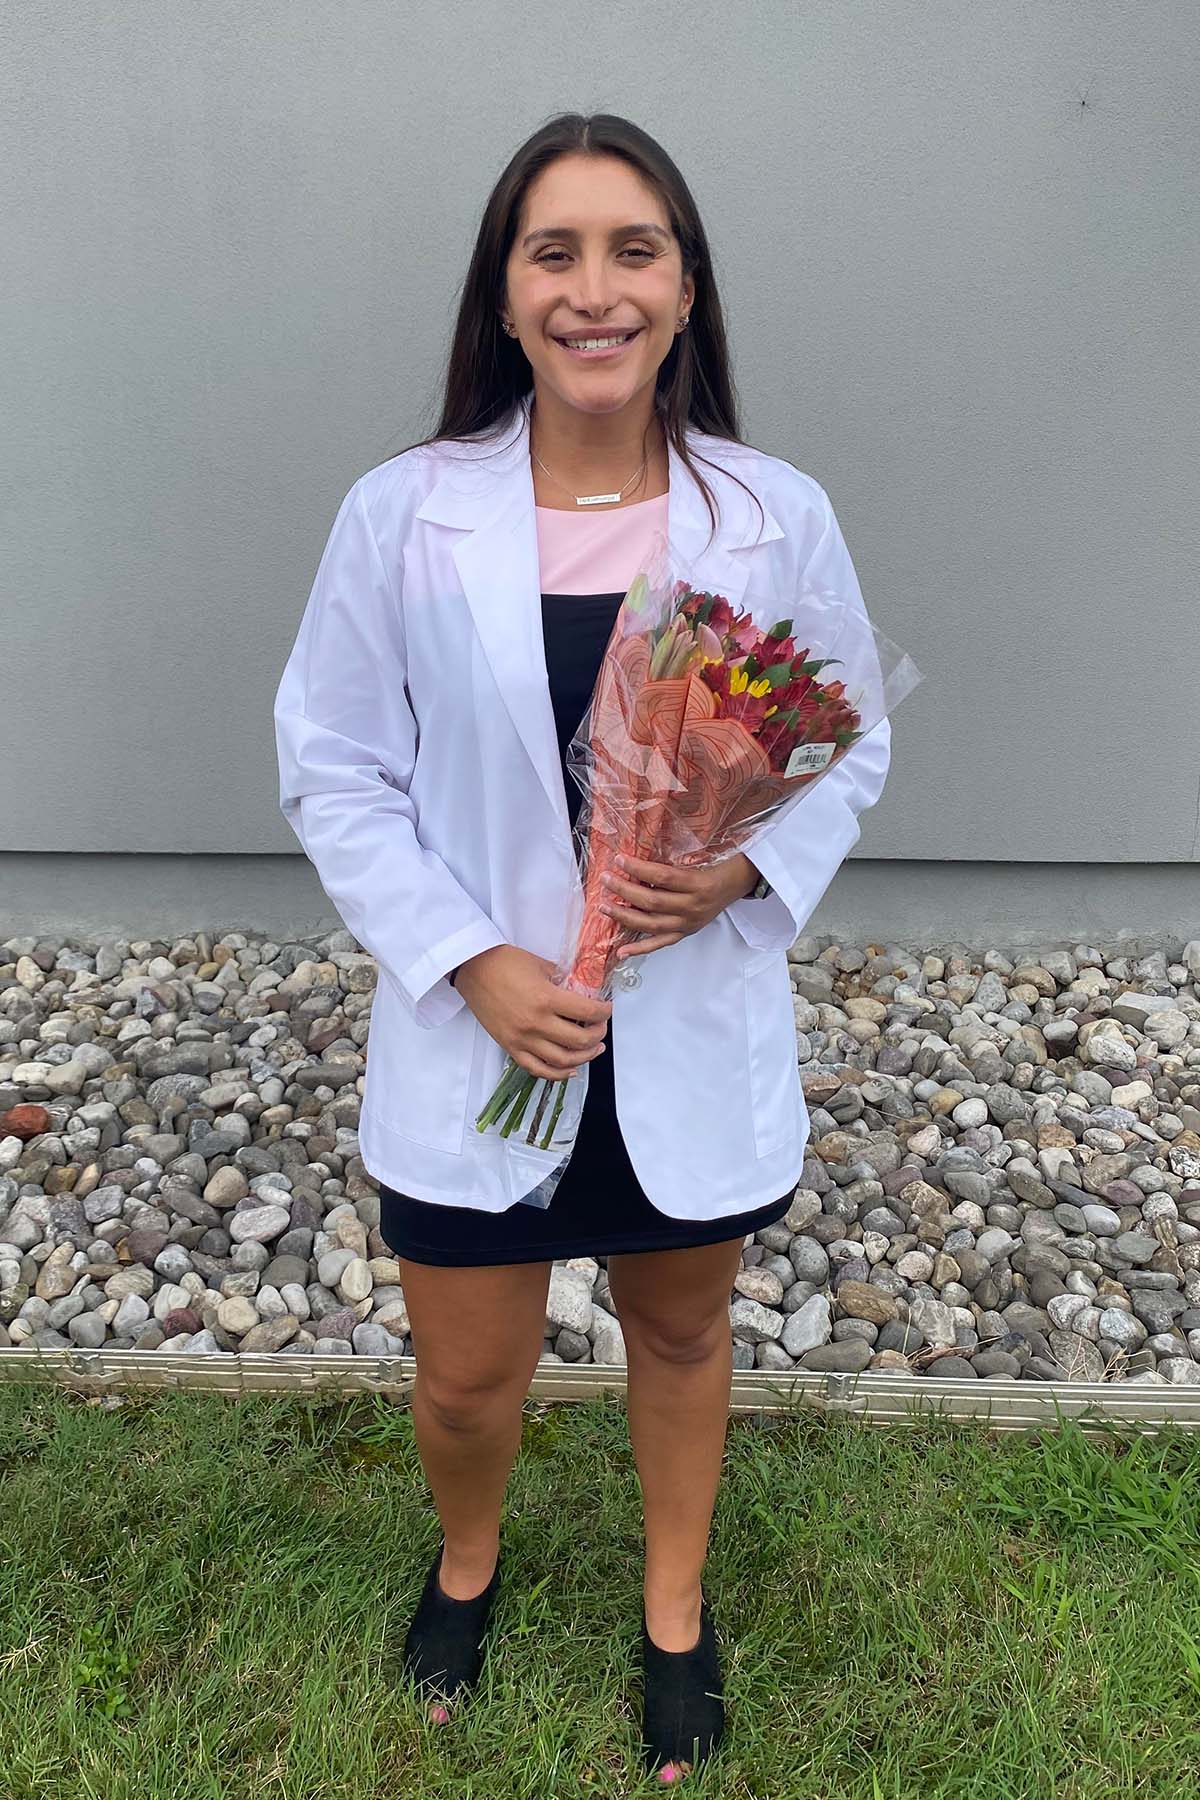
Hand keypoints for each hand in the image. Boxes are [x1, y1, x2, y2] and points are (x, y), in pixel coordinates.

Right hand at [453, 944, 611, 1080]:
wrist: (472, 969)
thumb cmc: (504, 962)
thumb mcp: (541, 965)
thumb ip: (563, 981)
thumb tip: (583, 993)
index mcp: (546, 999)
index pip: (587, 1013)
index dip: (604, 1012)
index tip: (607, 1009)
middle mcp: (536, 1023)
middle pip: (580, 1041)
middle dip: (598, 1034)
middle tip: (600, 1027)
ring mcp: (522, 1039)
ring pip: (563, 1061)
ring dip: (584, 1057)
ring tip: (594, 1049)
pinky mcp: (510, 1047)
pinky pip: (537, 1069)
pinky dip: (557, 1074)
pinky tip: (570, 1070)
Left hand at [597, 852, 758, 959]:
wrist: (736, 885)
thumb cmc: (714, 870)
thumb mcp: (696, 863)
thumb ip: (668, 868)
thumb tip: (633, 864)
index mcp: (696, 884)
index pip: (661, 876)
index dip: (638, 868)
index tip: (619, 860)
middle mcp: (692, 907)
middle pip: (652, 901)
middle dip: (624, 890)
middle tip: (606, 879)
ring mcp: (687, 924)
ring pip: (650, 924)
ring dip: (624, 916)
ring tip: (605, 906)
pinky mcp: (685, 934)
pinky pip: (659, 944)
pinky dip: (639, 949)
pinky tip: (621, 951)